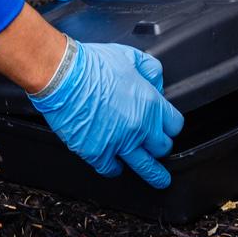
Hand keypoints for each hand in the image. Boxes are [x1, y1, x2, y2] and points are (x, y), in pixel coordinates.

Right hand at [30, 39, 183, 187]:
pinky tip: (115, 164)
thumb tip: (157, 83)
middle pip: (162, 147)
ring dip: (154, 174)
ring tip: (160, 180)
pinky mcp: (97, 153)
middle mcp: (138, 127)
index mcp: (149, 104)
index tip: (166, 128)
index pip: (174, 125)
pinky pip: (112, 169)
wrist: (62, 76)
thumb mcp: (129, 56)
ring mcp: (118, 143)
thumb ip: (150, 70)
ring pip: (146, 167)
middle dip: (160, 145)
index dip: (170, 126)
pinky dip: (114, 167)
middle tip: (155, 145)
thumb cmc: (90, 64)